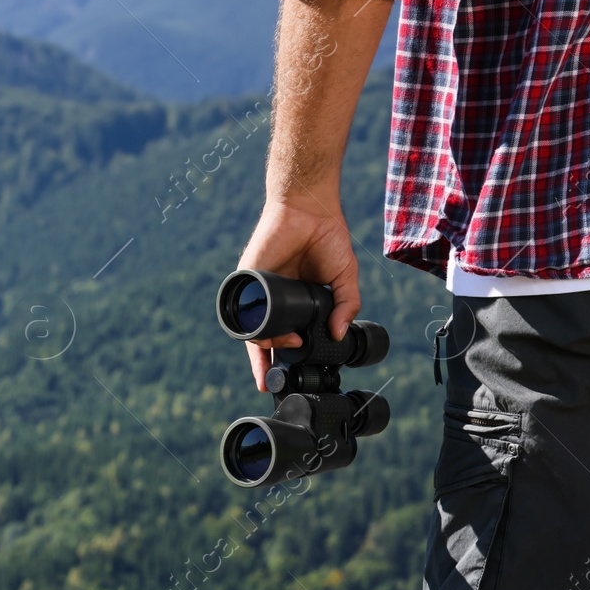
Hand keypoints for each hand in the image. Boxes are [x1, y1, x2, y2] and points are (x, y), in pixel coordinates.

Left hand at [236, 197, 360, 390]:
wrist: (310, 208)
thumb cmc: (327, 238)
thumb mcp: (344, 277)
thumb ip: (345, 305)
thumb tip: (339, 334)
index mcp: (292, 301)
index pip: (283, 335)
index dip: (283, 356)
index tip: (289, 374)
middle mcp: (272, 299)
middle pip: (261, 339)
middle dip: (262, 364)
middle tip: (268, 381)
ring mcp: (258, 290)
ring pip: (250, 329)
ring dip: (262, 348)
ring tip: (283, 348)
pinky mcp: (247, 278)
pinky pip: (244, 309)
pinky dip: (254, 326)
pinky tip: (269, 335)